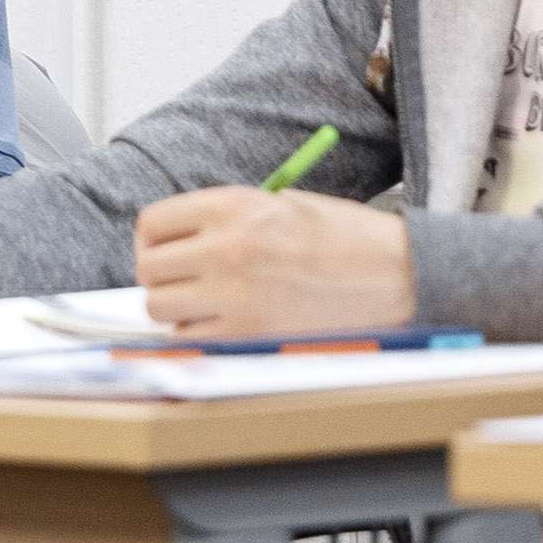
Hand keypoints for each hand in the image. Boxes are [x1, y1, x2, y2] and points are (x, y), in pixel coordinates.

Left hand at [131, 187, 412, 337]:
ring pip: (160, 307)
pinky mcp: (248, 335)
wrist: (395, 274)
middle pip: (147, 268)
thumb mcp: (279, 203)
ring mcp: (234, 295)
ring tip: (205, 301)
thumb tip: (174, 242)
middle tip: (183, 278)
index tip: (164, 247)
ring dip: (175, 307)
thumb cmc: (342, 237)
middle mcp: (226, 248)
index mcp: (233, 206)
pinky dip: (200, 334)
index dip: (153, 238)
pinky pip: (191, 338)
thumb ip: (223, 218)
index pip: (151, 224)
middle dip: (160, 274)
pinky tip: (228, 321)